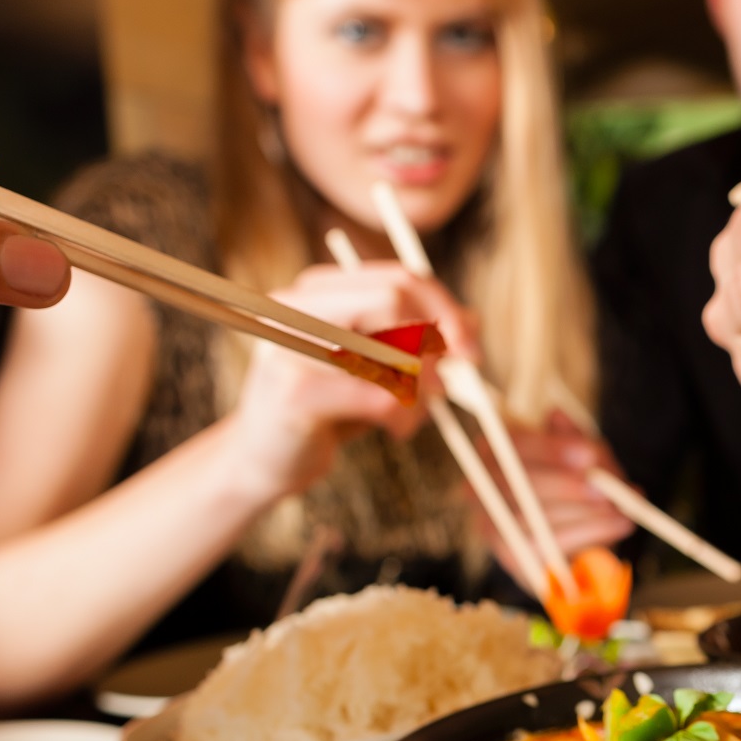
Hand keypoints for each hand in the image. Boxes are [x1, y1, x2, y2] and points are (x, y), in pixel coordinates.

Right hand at [223, 260, 476, 498]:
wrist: (267, 463)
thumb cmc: (329, 411)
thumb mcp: (377, 367)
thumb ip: (418, 338)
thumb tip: (473, 320)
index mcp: (316, 291)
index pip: (397, 277)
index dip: (444, 308)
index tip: (471, 347)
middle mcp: (296, 307)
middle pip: (394, 298)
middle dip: (438, 339)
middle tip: (452, 382)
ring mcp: (291, 347)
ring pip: (391, 348)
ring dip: (423, 389)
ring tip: (415, 414)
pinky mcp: (294, 394)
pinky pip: (380, 396)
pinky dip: (405, 417)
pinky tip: (398, 430)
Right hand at [471, 412, 633, 570]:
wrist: (573, 540)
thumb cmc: (574, 489)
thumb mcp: (580, 457)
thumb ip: (573, 437)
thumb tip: (556, 414)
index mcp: (492, 454)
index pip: (512, 445)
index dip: (551, 448)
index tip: (590, 453)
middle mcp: (478, 489)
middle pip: (517, 483)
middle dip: (565, 485)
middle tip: (604, 489)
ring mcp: (490, 526)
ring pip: (533, 518)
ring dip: (584, 513)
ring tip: (621, 511)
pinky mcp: (510, 558)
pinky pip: (547, 547)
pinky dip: (588, 534)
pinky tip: (618, 525)